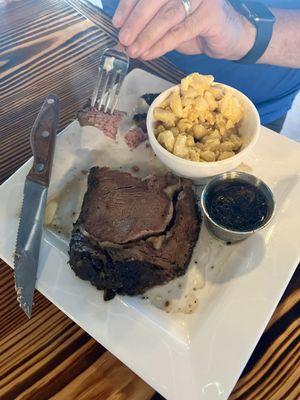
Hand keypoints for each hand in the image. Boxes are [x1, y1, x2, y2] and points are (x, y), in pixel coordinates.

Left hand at [112, 0, 255, 60]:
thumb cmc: (195, 27)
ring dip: (147, 36)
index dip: (129, 5)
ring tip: (134, 51)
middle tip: (123, 40)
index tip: (116, 23)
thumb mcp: (168, 22)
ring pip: (167, 17)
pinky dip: (162, 44)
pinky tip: (149, 53)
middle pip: (155, 0)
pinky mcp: (210, 14)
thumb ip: (148, 24)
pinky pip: (180, 32)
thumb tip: (123, 38)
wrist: (227, 38)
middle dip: (136, 22)